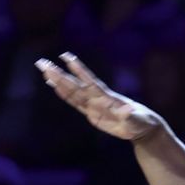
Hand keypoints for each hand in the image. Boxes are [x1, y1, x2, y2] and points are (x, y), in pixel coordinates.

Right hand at [36, 52, 161, 141]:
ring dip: (58, 81)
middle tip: (43, 62)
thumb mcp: (137, 121)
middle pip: (74, 84)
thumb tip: (127, 111)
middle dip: (58, 74)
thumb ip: (130, 116)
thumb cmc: (141, 122)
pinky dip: (64, 94)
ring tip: (44, 70)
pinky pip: (75, 102)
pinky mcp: (91, 113)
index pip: (90, 82)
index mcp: (107, 98)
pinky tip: (54, 85)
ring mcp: (93, 105)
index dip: (79, 70)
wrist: (141, 126)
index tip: (67, 57)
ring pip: (72, 91)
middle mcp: (97, 98)